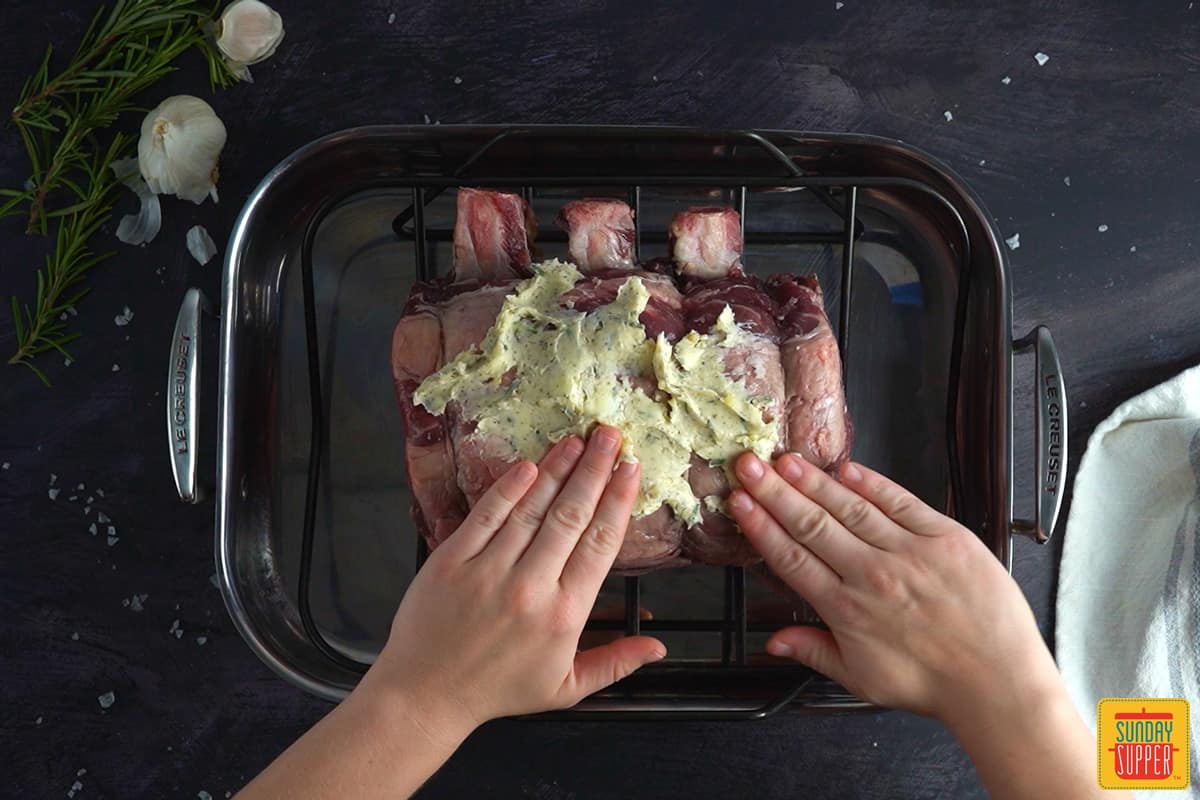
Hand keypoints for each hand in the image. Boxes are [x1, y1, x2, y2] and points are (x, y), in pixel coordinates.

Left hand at [364, 426, 665, 737]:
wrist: (426, 693)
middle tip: (610, 435)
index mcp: (564, 615)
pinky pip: (486, 515)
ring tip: (577, 440)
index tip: (631, 468)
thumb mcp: (566, 688)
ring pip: (532, 508)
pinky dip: (508, 488)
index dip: (618, 500)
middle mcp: (531, 587)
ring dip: (557, 470)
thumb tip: (659, 645)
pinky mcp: (452, 559)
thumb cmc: (498, 689)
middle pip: (571, 516)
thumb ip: (615, 662)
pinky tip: (529, 465)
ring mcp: (489, 570)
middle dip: (595, 470)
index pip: (601, 544)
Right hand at [727, 452, 1056, 721]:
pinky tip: (847, 468)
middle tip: (749, 464)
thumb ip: (813, 651)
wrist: (997, 682)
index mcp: (847, 609)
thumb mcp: (861, 677)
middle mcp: (872, 575)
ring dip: (814, 481)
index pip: (792, 557)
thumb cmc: (933, 682)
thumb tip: (775, 642)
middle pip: (812, 524)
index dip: (761, 526)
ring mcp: (909, 552)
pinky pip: (901, 502)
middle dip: (774, 491)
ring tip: (786, 461)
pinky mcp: (945, 537)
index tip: (740, 502)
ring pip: (850, 508)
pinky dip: (872, 483)